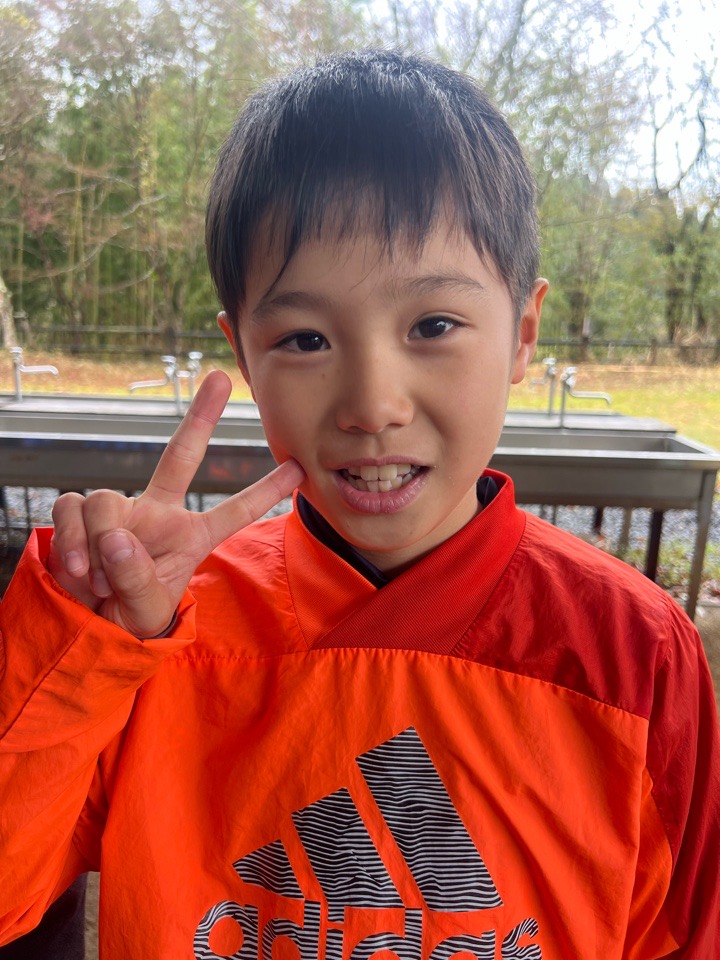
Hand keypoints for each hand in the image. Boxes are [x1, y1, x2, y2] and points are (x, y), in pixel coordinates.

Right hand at [47, 370, 303, 637]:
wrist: (84, 626)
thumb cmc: (127, 618)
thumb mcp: (145, 611)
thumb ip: (137, 579)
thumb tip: (118, 537)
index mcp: (189, 537)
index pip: (233, 511)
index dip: (263, 491)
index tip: (297, 468)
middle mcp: (158, 514)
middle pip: (180, 456)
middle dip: (200, 416)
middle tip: (220, 377)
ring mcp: (120, 510)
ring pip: (106, 501)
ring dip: (97, 546)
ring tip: (98, 581)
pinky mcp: (81, 511)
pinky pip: (73, 508)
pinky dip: (71, 540)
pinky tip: (76, 568)